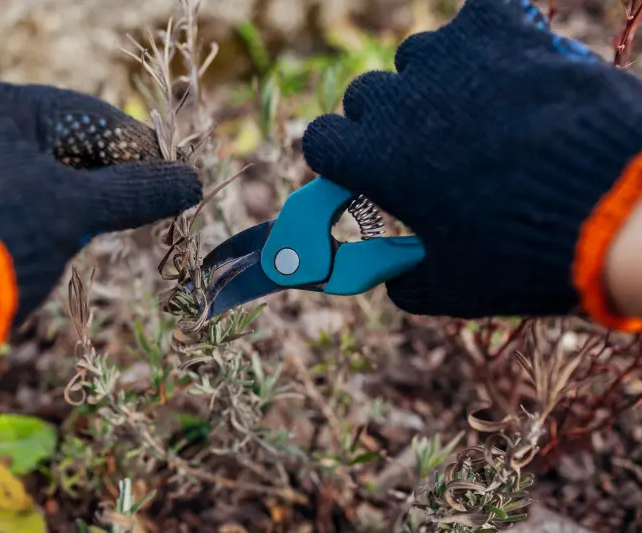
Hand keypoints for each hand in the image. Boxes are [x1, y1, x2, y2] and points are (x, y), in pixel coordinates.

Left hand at [0, 79, 201, 403]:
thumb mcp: (74, 208)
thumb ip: (136, 191)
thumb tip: (193, 182)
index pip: (85, 116)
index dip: (136, 149)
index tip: (172, 179)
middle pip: (60, 145)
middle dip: (103, 178)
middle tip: (142, 209)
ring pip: (38, 175)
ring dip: (74, 201)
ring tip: (98, 230)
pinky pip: (12, 200)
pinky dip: (43, 218)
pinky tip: (58, 242)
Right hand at [302, 0, 641, 322]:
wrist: (615, 210)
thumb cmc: (524, 253)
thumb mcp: (452, 285)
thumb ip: (405, 278)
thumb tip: (394, 276)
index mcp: (373, 158)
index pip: (320, 139)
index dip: (341, 157)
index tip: (363, 170)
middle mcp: (398, 102)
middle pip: (366, 96)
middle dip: (387, 121)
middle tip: (428, 150)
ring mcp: (448, 62)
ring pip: (418, 57)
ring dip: (435, 82)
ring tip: (480, 114)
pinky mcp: (500, 31)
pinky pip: (477, 16)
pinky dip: (486, 37)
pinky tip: (508, 66)